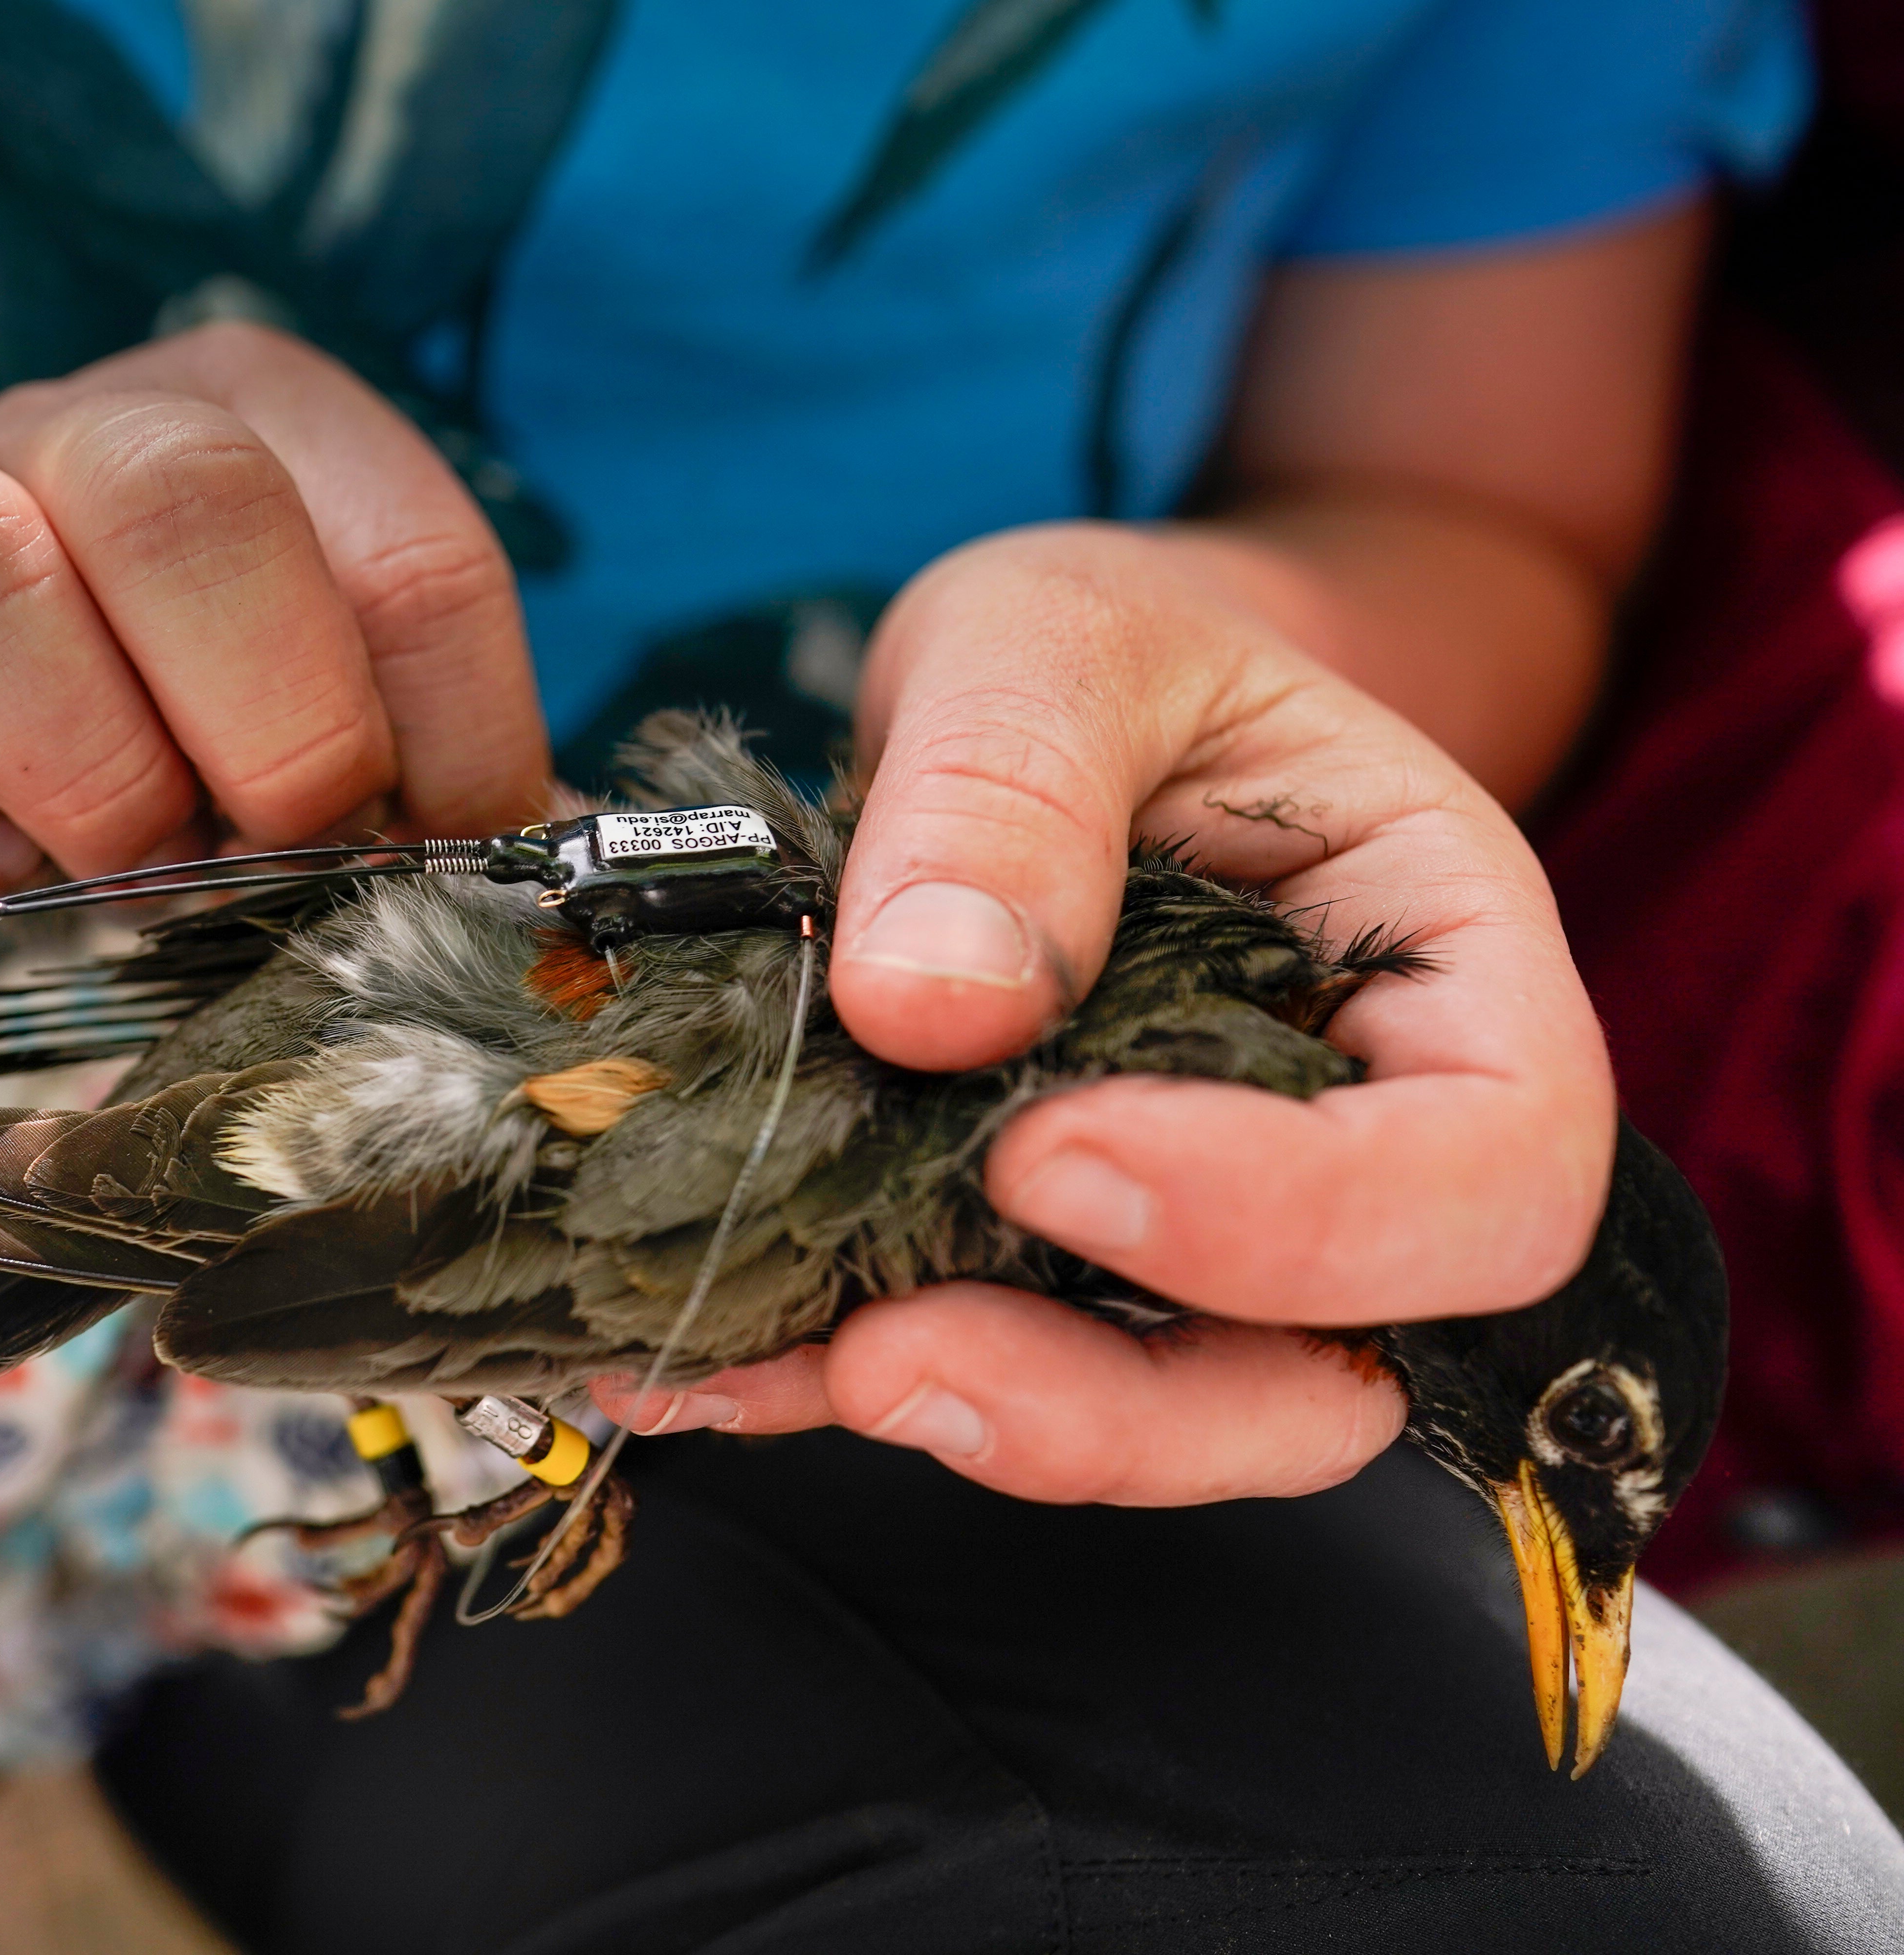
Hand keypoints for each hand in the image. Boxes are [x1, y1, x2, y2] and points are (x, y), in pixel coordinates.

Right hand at [0, 323, 548, 889]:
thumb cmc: (189, 745)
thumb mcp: (333, 744)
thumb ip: (428, 793)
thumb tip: (525, 930)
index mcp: (269, 426)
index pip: (418, 567)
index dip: (453, 748)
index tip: (430, 847)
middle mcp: (83, 431)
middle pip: (184, 500)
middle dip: (270, 733)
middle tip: (265, 847)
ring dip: (76, 773)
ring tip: (113, 859)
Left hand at [595, 522, 1615, 1505]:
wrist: (1041, 704)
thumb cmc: (1110, 652)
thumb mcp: (1054, 641)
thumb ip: (1011, 786)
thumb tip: (931, 1004)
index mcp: (1450, 968)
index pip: (1491, 1169)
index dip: (1304, 1218)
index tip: (1050, 1155)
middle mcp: (1365, 1142)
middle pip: (1338, 1371)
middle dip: (1122, 1408)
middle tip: (893, 1354)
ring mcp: (1219, 1236)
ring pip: (1170, 1418)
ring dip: (986, 1425)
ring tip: (790, 1369)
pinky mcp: (1066, 1276)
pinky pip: (997, 1377)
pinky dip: (849, 1387)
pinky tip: (707, 1368)